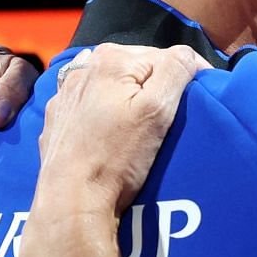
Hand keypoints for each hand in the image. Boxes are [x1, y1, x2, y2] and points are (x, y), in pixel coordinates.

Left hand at [17, 44, 209, 256]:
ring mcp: (65, 94)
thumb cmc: (118, 156)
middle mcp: (83, 68)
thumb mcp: (157, 110)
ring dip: (128, 97)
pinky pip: (89, 105)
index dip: (187, 77)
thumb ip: (176, 70)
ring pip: (111, 85)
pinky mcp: (56, 120)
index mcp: (111, 58)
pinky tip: (109, 133)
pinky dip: (103, 112)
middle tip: (169, 119)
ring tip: (139, 125)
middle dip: (156, 87)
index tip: (199, 102)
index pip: (166, 56)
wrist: (72, 199)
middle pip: (136, 69)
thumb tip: (189, 57)